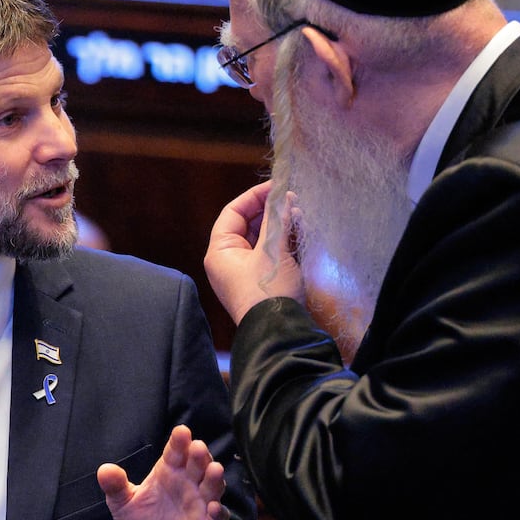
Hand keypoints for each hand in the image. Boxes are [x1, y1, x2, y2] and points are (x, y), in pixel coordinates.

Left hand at [96, 424, 227, 519]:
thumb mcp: (124, 504)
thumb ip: (116, 487)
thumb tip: (104, 469)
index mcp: (169, 472)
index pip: (175, 452)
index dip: (179, 442)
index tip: (181, 432)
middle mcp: (189, 483)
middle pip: (197, 465)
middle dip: (199, 455)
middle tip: (197, 447)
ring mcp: (201, 504)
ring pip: (212, 486)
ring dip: (214, 478)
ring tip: (214, 469)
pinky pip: (218, 518)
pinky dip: (219, 512)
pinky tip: (214, 508)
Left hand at [204, 180, 303, 324]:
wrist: (279, 332)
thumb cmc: (268, 291)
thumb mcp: (273, 250)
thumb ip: (277, 220)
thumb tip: (283, 196)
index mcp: (220, 252)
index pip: (233, 213)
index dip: (255, 196)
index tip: (277, 187)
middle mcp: (228, 260)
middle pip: (247, 224)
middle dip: (270, 210)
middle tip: (292, 199)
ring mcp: (244, 272)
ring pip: (260, 238)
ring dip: (279, 225)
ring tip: (299, 213)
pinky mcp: (260, 281)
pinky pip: (269, 253)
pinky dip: (282, 242)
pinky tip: (299, 232)